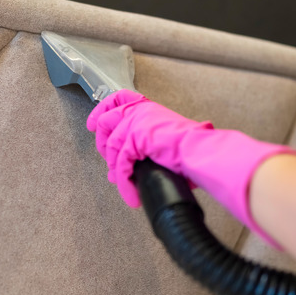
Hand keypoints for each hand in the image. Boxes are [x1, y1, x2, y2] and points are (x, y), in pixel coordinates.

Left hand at [86, 89, 295, 246]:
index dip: (102, 109)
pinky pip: (121, 164)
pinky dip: (124, 183)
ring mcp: (136, 124)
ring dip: (116, 168)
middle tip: (107, 160)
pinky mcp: (135, 140)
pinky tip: (132, 196)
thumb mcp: (167, 137)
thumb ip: (149, 144)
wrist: (201, 151)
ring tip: (124, 184)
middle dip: (103, 144)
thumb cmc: (193, 147)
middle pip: (107, 121)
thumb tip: (137, 165)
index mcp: (148, 109)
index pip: (119, 99)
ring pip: (112, 147)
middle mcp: (140, 112)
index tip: (94, 122)